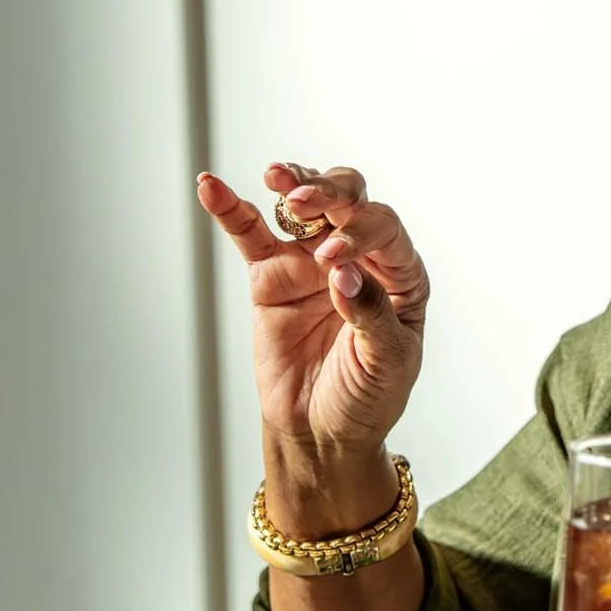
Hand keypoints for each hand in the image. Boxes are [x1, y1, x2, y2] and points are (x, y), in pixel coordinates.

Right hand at [195, 163, 428, 461]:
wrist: (320, 432)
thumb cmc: (366, 398)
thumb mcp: (385, 364)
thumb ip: (370, 315)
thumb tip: (341, 273)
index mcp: (399, 274)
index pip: (384, 230)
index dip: (360, 233)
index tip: (331, 259)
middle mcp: (358, 256)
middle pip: (349, 201)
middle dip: (329, 192)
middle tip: (304, 203)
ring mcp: (312, 260)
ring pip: (304, 206)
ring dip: (293, 184)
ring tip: (276, 178)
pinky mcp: (272, 273)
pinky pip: (251, 234)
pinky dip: (231, 209)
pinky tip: (211, 188)